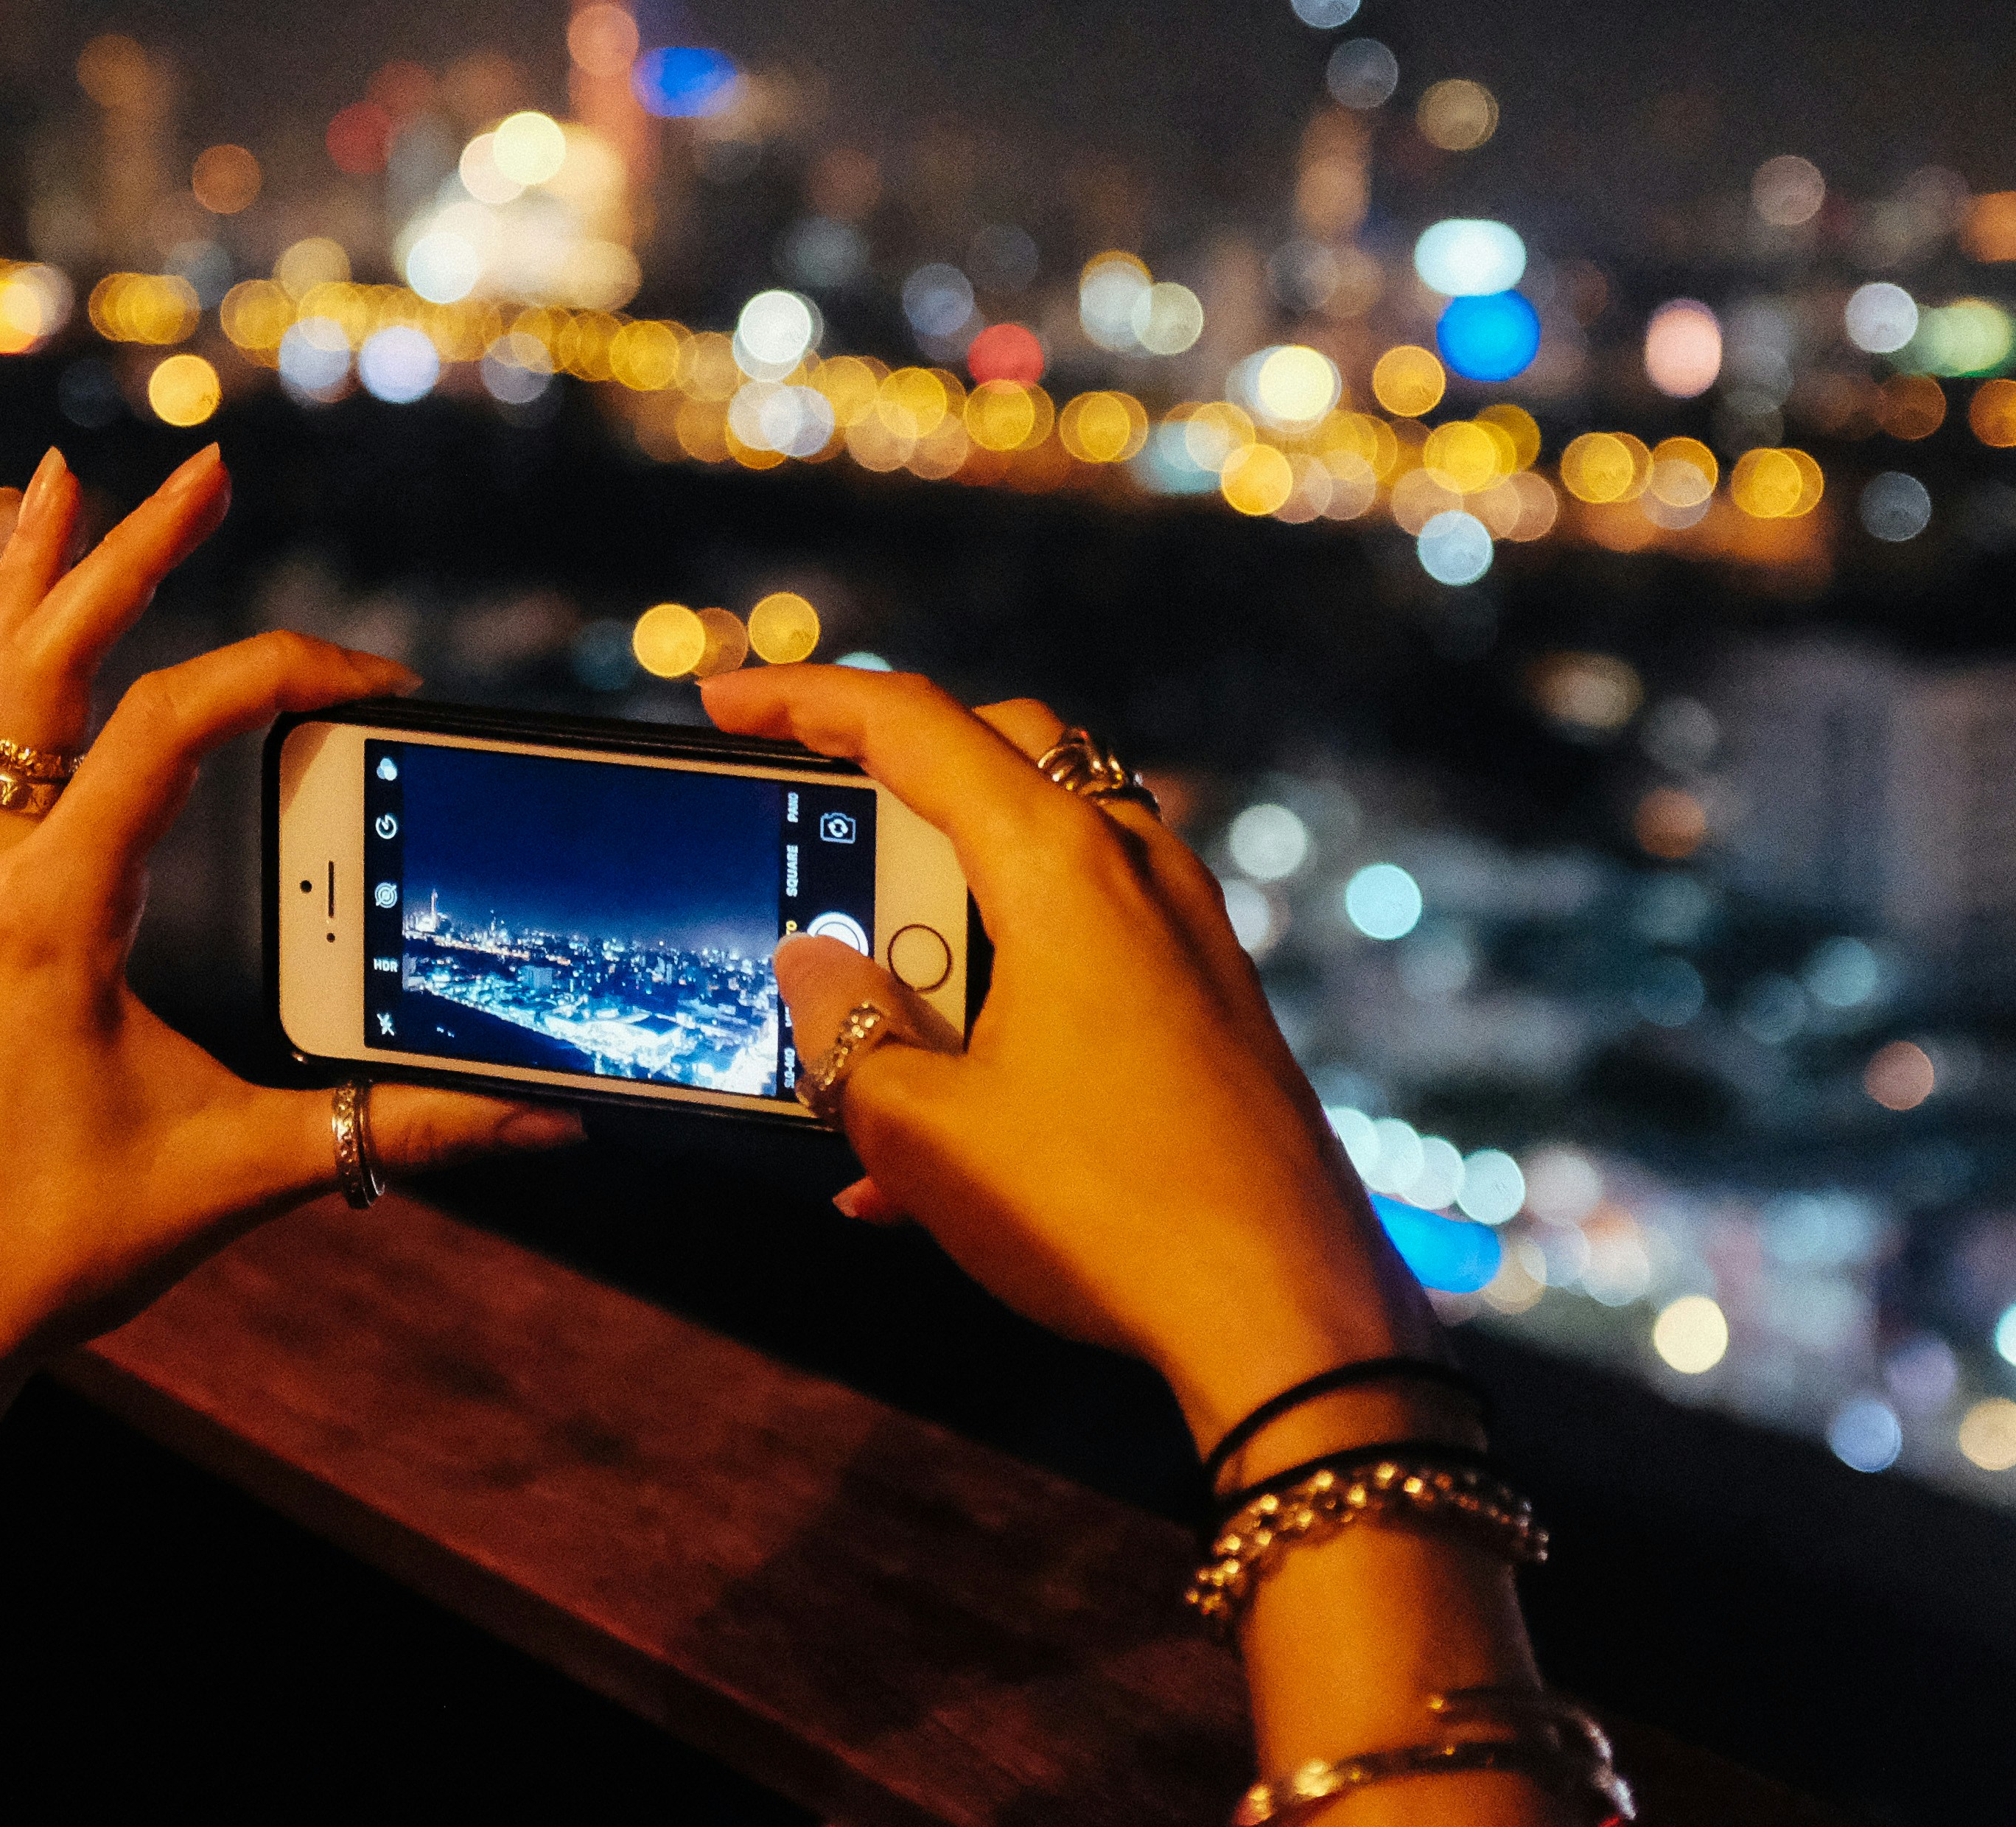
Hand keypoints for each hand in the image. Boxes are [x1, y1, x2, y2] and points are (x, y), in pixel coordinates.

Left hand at [0, 445, 578, 1412]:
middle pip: (56, 668)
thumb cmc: (67, 1246)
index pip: (170, 728)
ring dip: (26, 581)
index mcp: (56, 910)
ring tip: (57, 478)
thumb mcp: (247, 1178)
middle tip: (210, 471)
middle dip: (133, 556)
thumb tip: (551, 1114)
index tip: (382, 683)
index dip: (281, 676)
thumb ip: (398, 1131)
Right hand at [697, 664, 1429, 1457]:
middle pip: (998, 755)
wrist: (1291, 1317)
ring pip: (1040, 860)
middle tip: (806, 814)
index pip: (912, 725)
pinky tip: (928, 1144)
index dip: (801, 699)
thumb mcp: (925, 1129)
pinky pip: (1083, 954)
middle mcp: (1137, 868)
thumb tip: (813, 965)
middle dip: (891, 773)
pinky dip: (999, 1001)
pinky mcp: (1209, 1003)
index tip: (724, 698)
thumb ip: (845, 1031)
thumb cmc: (1105, 1210)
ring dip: (938, 922)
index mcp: (1061, 862)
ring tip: (856, 1038)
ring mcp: (1186, 933)